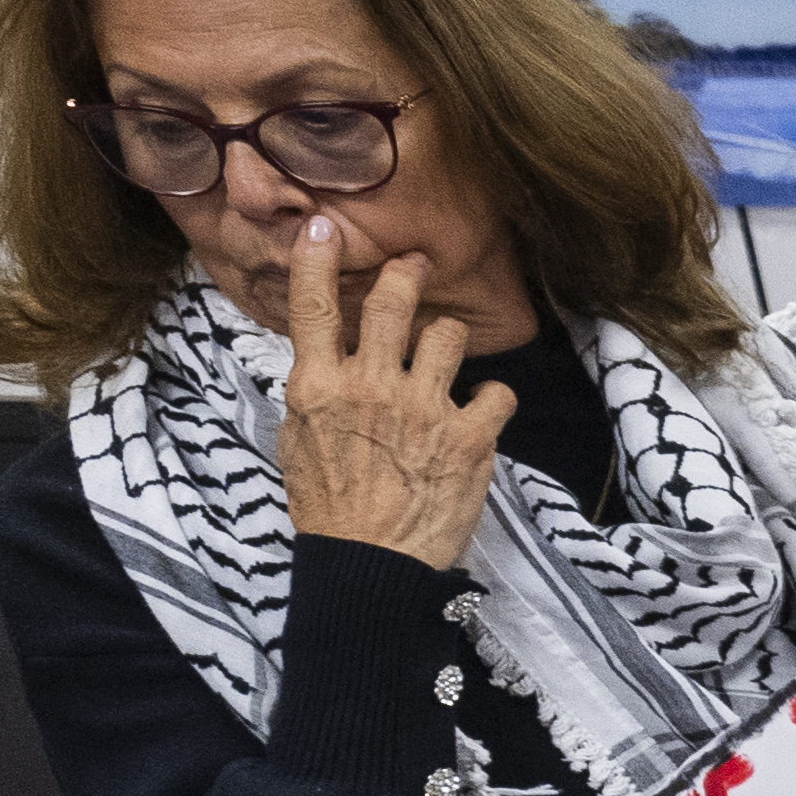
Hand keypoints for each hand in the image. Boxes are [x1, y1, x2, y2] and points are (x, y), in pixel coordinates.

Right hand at [269, 227, 508, 571]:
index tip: (325, 228)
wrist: (371, 567)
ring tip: (443, 361)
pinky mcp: (471, 437)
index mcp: (319, 387)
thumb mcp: (298, 442)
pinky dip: (493, 398)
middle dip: (407, 275)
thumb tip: (322, 357)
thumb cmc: (330, 508)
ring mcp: (424, 410)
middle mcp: (371, 388)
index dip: (318, 261)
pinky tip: (480, 414)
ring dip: (448, 341)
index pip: (313, 308)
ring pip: (449, 334)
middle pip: (394, 302)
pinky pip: (497, 390)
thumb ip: (314, 391)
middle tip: (416, 266)